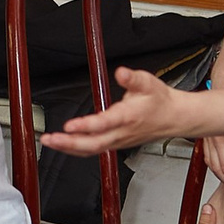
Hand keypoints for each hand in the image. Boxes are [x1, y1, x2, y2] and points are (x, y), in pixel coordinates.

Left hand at [41, 68, 203, 154]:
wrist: (174, 118)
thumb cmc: (160, 101)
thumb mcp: (149, 82)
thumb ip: (133, 78)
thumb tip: (122, 72)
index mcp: (128, 117)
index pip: (104, 124)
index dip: (86, 126)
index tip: (69, 125)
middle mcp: (121, 133)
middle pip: (93, 144)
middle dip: (69, 143)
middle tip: (50, 138)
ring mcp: (118, 141)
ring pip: (91, 150)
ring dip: (68, 147)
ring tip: (50, 141)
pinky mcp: (115, 144)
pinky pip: (93, 151)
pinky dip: (76, 149)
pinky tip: (63, 145)